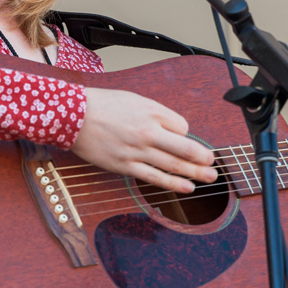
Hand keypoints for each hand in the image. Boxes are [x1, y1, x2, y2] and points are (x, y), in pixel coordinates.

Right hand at [71, 87, 217, 193]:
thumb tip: (175, 129)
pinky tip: (187, 187)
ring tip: (210, 178)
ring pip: (174, 166)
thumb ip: (156, 113)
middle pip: (186, 148)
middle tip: (214, 164)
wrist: (72, 116)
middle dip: (203, 159)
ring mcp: (137, 151)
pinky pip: (154, 177)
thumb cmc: (102, 105)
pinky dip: (173, 184)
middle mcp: (148, 132)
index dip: (185, 134)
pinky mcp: (125, 166)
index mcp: (152, 112)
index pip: (182, 126)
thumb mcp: (134, 99)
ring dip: (195, 174)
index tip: (182, 139)